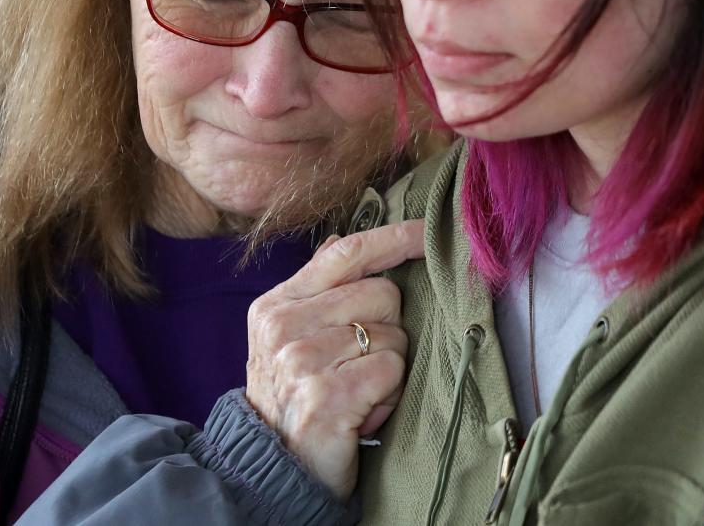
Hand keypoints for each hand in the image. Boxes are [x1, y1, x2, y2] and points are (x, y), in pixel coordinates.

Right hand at [245, 220, 425, 498]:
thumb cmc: (295, 398)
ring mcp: (301, 360)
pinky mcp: (326, 396)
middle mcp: (284, 326)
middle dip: (389, 328)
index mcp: (276, 304)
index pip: (346, 253)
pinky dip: (389, 394)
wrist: (274, 471)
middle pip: (382, 294)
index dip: (395, 238)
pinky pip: (391, 370)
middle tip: (360, 363)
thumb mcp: (290, 338)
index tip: (429, 231)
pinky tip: (364, 412)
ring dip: (389, 367)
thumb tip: (340, 239)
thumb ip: (318, 289)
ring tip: (358, 390)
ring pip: (392, 335)